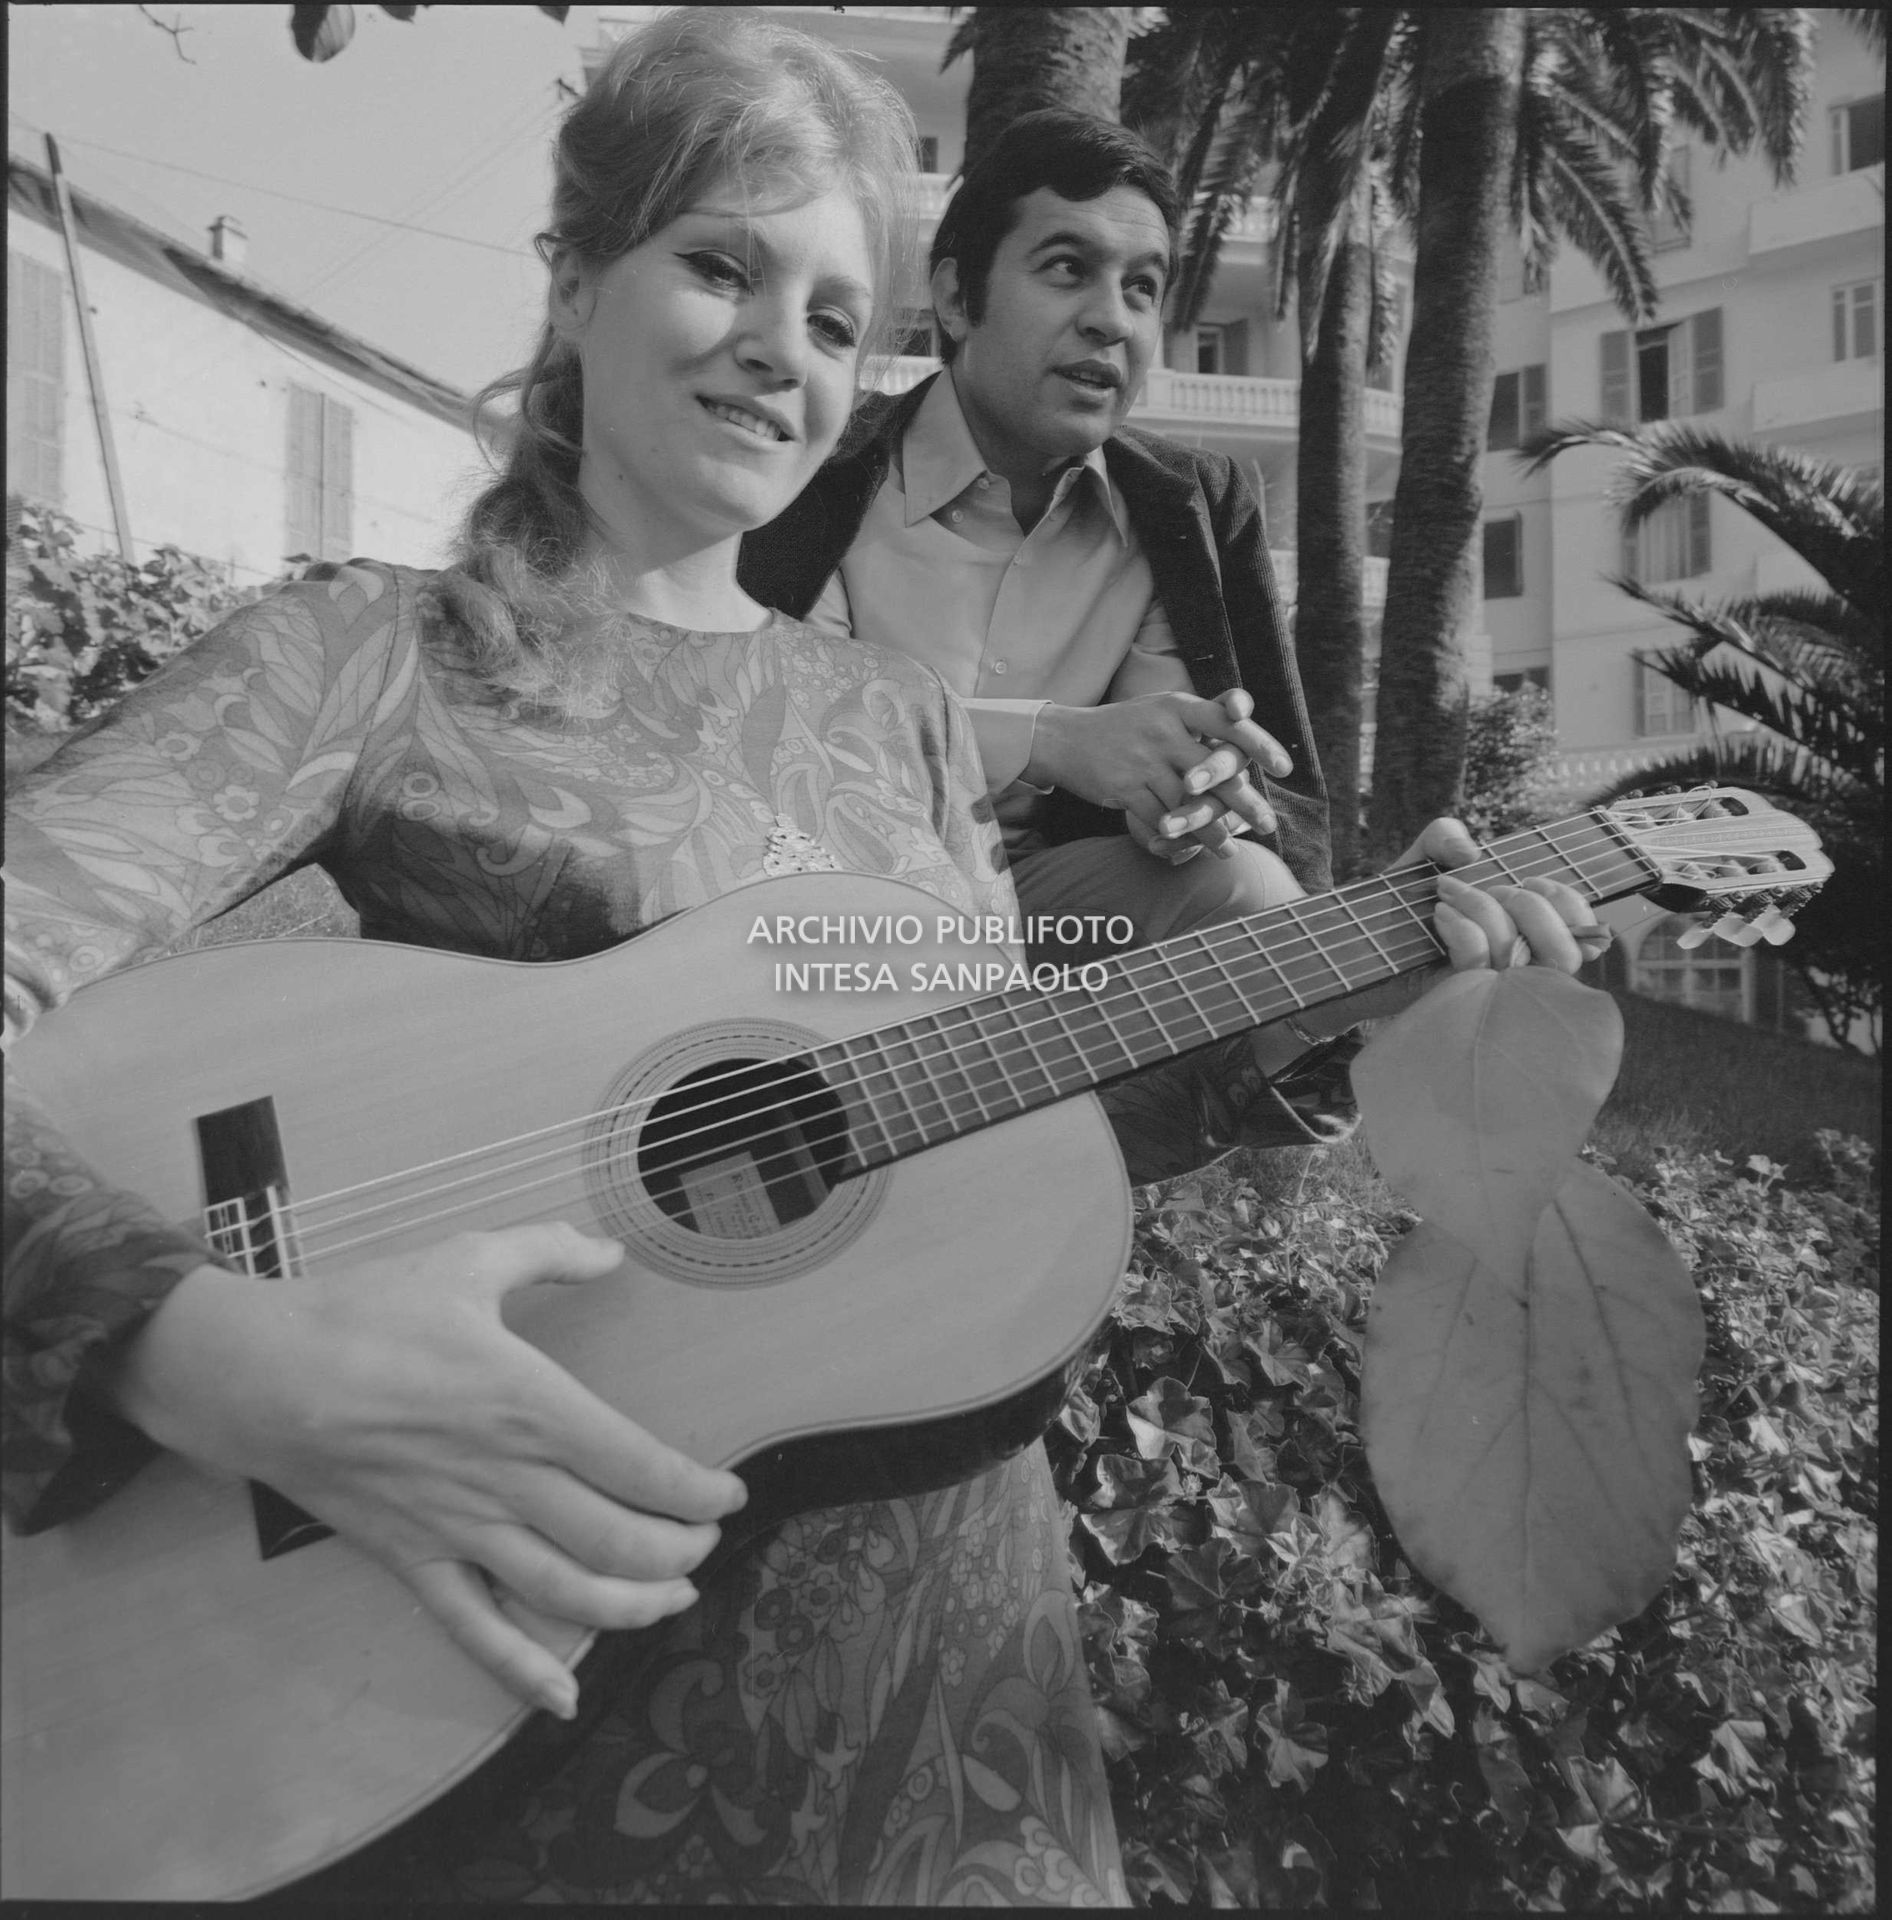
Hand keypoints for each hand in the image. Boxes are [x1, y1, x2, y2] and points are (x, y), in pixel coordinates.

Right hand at [104, 1222, 746, 1718]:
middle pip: (619, 1541)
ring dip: (630, 1608)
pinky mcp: (414, 1562)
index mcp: (532, 1405)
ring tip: (670, 1600)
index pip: (642, 1465)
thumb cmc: (366, 1314)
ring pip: (566, 1594)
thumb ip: (548, 1251)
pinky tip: (561, 1699)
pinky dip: (523, 1672)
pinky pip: (475, 1630)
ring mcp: (460, 1530)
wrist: (258, 1376)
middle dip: (679, 1552)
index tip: (730, 1494)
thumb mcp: (467, 1260)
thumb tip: (613, 1251)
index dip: (699, 1491)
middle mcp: (507, 1478)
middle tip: (704, 1544)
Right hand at [1028, 688, 1292, 862]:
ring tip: (1231, 849)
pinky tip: (1191, 851)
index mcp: (1177, 706)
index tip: (1284, 767)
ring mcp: (1142, 760)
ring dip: (1211, 830)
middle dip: (1243, 801)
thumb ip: (1199, 716)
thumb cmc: (1124, 727)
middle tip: (1268, 824)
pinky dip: (1177, 837)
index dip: (1258, 744)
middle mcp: (1162, 730)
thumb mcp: (1161, 709)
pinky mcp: (1124, 787)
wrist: (1065, 739)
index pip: (1227, 722)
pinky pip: (1159, 818)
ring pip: (1187, 803)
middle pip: (1213, 770)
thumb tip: (1244, 717)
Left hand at [1279, 817, 1606, 1034]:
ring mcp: (1487, 989)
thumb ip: (1446, 835)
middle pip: (1567, 954)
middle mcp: (1514, 968)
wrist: (1350, 941)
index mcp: (1525, 936)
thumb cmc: (1396, 904)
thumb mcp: (1422, 857)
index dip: (1573, 907)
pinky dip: (1464, 928)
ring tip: (1449, 894)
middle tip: (1495, 888)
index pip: (1586, 936)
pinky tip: (1438, 914)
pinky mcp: (1456, 998)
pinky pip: (1479, 964)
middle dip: (1537, 909)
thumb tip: (1470, 852)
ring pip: (1526, 960)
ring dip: (1492, 912)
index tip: (1532, 881)